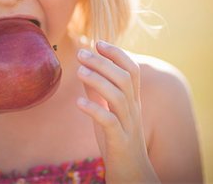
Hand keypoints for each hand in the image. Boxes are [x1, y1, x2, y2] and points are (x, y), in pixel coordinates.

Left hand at [76, 41, 159, 183]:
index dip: (117, 54)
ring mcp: (129, 125)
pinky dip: (95, 110)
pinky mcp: (120, 141)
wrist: (132, 174)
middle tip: (82, 53)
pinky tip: (79, 102)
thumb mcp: (107, 112)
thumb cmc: (117, 140)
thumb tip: (85, 69)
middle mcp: (134, 109)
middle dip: (103, 62)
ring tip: (78, 71)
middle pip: (125, 78)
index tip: (98, 42)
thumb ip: (98, 92)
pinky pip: (110, 122)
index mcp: (133, 100)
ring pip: (118, 97)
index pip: (132, 70)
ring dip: (98, 81)